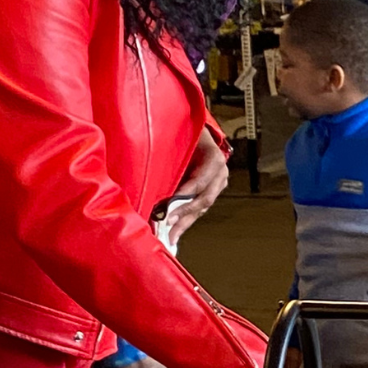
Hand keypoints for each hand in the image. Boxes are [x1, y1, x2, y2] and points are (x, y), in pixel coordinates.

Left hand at [163, 128, 231, 242]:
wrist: (198, 131)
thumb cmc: (186, 132)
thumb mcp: (180, 138)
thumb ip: (170, 153)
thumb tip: (147, 171)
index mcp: (214, 159)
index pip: (199, 182)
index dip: (184, 197)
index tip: (169, 210)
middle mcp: (220, 173)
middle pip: (204, 200)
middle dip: (185, 215)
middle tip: (169, 228)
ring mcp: (218, 183)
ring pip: (202, 207)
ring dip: (186, 221)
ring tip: (171, 236)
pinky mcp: (212, 190)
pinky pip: (200, 206)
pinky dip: (187, 217)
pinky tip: (176, 229)